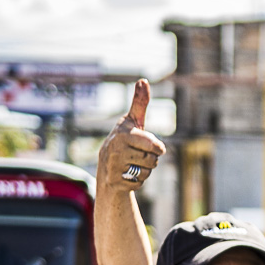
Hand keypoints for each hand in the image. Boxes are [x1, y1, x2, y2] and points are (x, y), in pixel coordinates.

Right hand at [97, 79, 163, 193]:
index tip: (150, 144)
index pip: (155, 146)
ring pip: (147, 172)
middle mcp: (116, 149)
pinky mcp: (115, 181)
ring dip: (145, 170)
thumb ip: (139, 103)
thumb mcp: (133, 121)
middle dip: (152, 159)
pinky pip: (140, 183)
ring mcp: (114, 166)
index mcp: (123, 134)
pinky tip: (127, 173)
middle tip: (138, 154)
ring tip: (132, 162)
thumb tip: (143, 80)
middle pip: (153, 160)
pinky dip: (138, 181)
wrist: (107, 165)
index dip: (157, 148)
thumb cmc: (125, 139)